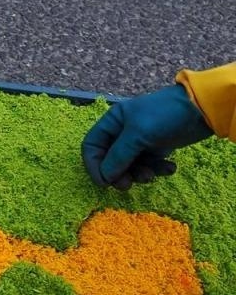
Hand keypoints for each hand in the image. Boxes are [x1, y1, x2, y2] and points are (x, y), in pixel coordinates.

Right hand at [81, 84, 210, 188]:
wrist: (202, 109)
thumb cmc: (164, 115)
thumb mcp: (137, 134)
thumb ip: (118, 157)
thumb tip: (105, 177)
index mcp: (113, 122)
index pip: (91, 147)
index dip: (94, 166)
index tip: (104, 183)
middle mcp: (123, 132)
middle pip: (110, 160)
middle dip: (119, 174)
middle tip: (128, 185)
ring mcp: (141, 141)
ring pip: (130, 165)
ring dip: (139, 174)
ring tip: (152, 175)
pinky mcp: (157, 147)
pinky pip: (150, 164)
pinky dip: (158, 169)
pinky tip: (170, 168)